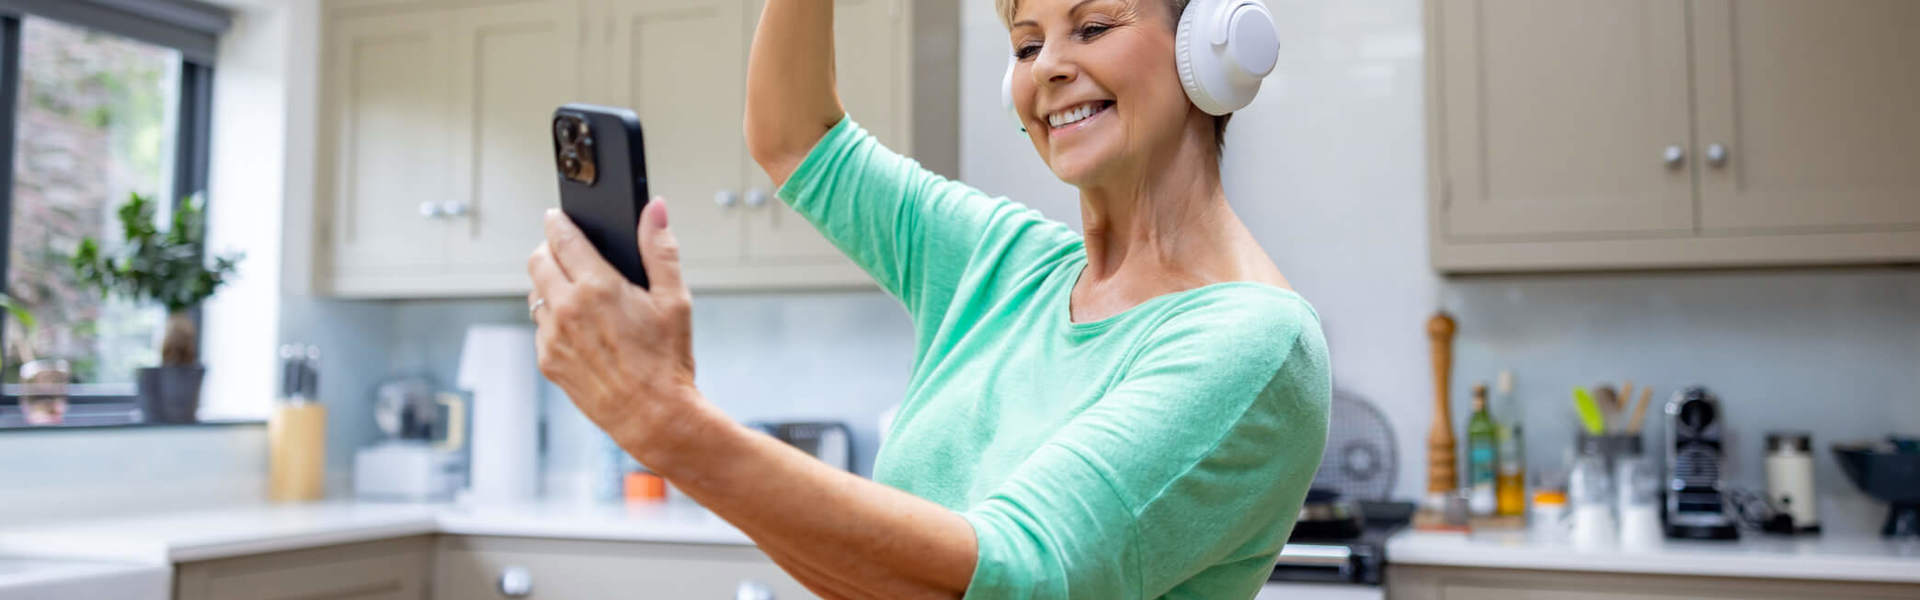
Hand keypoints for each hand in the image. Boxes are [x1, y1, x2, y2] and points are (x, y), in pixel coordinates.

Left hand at [527, 199, 700, 466]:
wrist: (652, 415)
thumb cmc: (667, 361)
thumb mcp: (674, 299)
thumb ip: (660, 249)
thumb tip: (655, 209)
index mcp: (598, 287)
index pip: (562, 237)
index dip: (558, 221)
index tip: (557, 216)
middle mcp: (567, 308)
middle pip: (537, 259)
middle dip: (549, 248)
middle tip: (566, 250)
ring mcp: (552, 336)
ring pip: (535, 292)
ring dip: (550, 284)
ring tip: (578, 292)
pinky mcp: (547, 359)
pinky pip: (540, 326)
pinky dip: (554, 319)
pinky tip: (582, 328)